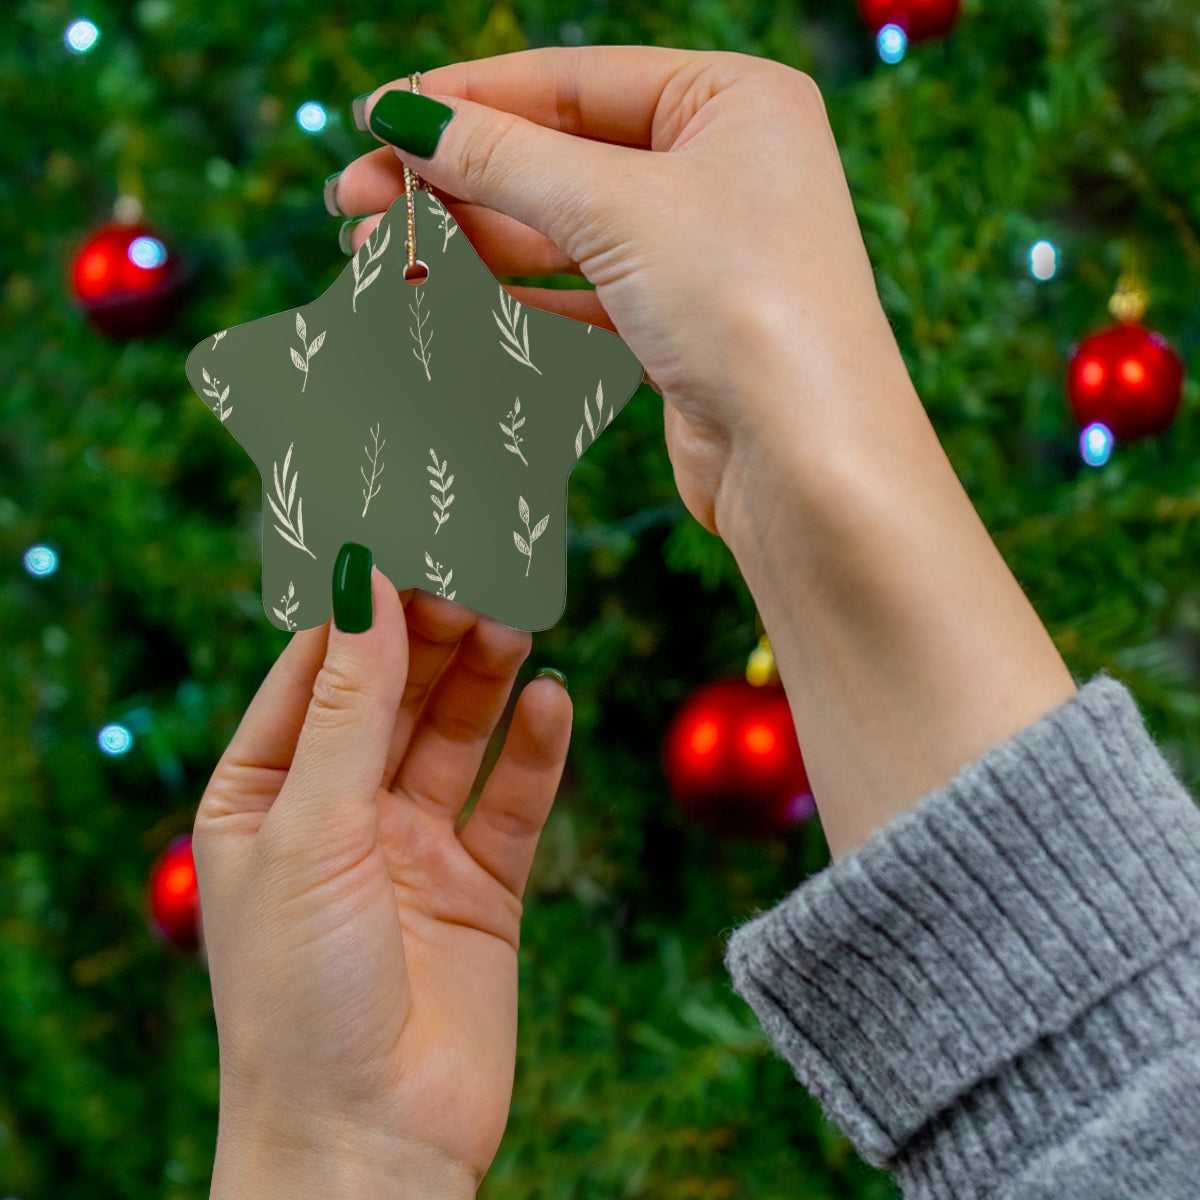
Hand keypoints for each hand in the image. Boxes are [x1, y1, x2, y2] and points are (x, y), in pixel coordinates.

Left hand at [192, 567, 571, 1195]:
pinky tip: (553, 702)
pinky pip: (512, 800)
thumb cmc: (300, 996)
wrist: (370, 1145)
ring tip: (515, 622)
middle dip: (432, 633)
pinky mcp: (481, 887)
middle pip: (394, 693)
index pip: (316, 671)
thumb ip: (347, 706)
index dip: (362, 606)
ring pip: (456, 735)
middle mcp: (339, 813)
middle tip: (479, 572)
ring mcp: (413, 848)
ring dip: (485, 678)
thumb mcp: (311, 830)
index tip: (409, 539)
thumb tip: (365, 583)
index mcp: (265, 795)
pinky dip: (535, 751)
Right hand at [333, 46, 897, 536]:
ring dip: (469, 239)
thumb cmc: (744, 306)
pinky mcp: (678, 324)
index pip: (570, 80)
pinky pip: (578, 290)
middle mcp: (722, 166)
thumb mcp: (617, 208)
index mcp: (732, 99)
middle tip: (353, 200)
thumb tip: (403, 116)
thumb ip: (504, 158)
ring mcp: (700, 249)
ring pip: (561, 228)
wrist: (807, 463)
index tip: (375, 117)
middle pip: (558, 155)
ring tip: (377, 254)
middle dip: (454, 177)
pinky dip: (511, 292)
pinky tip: (443, 295)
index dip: (465, 98)